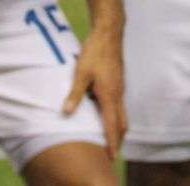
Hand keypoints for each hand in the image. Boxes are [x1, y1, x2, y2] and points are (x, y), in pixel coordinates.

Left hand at [63, 28, 125, 158]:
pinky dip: (116, 116)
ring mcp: (121, 87)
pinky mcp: (119, 82)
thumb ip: (75, 95)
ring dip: (117, 128)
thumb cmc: (95, 52)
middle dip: (118, 139)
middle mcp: (119, 94)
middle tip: (111, 152)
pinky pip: (120, 105)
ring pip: (123, 114)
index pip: (112, 125)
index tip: (111, 156)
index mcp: (110, 95)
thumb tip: (66, 114)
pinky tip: (106, 114)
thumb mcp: (81, 74)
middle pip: (123, 123)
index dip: (112, 142)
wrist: (109, 33)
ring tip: (109, 138)